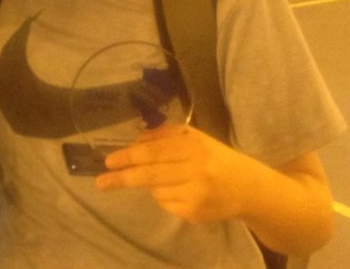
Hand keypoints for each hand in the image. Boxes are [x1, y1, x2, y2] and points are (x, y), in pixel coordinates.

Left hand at [96, 124, 253, 223]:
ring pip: (156, 191)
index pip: (155, 152)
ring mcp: (197, 194)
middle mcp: (197, 170)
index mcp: (195, 146)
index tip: (109, 161)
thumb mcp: (194, 138)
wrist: (247, 187)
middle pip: (151, 175)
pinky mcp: (196, 213)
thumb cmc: (215, 158)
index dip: (130, 156)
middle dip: (123, 177)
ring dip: (151, 185)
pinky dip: (164, 197)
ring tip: (167, 179)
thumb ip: (164, 135)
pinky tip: (180, 191)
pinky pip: (166, 204)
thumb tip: (134, 140)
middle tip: (102, 181)